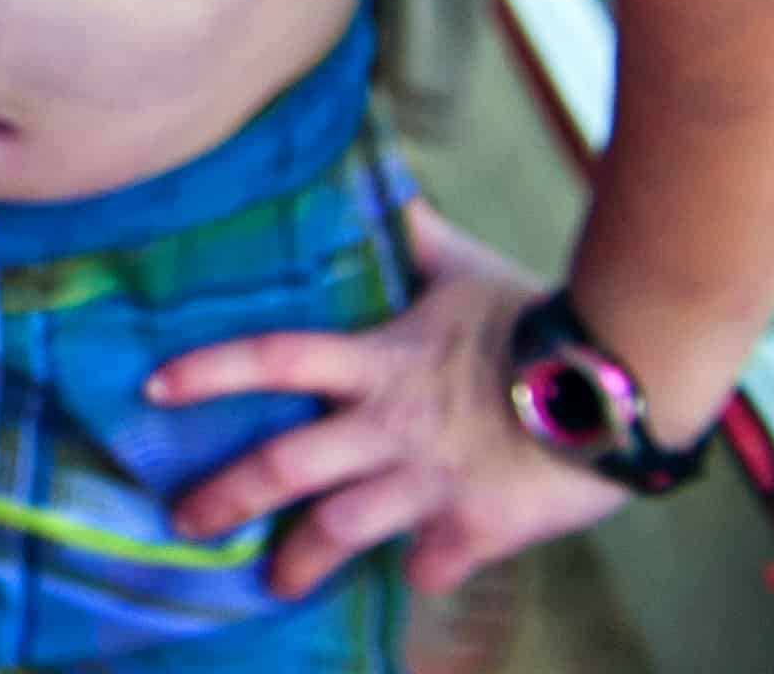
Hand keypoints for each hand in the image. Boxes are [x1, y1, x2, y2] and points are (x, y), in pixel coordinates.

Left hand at [148, 201, 630, 598]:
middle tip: (182, 522)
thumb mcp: (467, 271)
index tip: (152, 388)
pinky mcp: (482, 525)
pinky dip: (424, 575)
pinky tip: (414, 581)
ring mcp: (430, 480)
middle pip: (285, 466)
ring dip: (301, 562)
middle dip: (227, 498)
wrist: (621, 375)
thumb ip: (419, 239)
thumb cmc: (540, 316)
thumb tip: (389, 188)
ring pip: (343, 530)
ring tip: (269, 585)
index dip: (209, 372)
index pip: (271, 359)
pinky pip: (436, 563)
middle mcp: (389, 425)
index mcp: (376, 362)